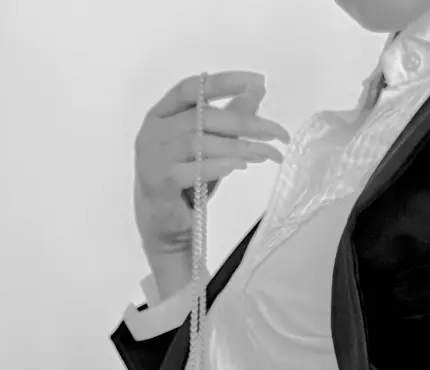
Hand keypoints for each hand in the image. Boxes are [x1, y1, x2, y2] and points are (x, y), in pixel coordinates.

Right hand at [133, 69, 291, 257]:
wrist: (166, 229)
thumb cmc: (186, 184)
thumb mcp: (211, 148)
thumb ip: (229, 118)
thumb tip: (256, 90)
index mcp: (161, 115)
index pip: (190, 88)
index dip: (224, 82)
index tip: (257, 80)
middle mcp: (153, 131)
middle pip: (202, 116)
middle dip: (244, 122)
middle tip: (276, 132)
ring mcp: (153, 156)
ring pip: (200, 142)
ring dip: (238, 146)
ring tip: (265, 153)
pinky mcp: (160, 181)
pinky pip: (194, 168)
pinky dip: (219, 165)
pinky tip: (241, 165)